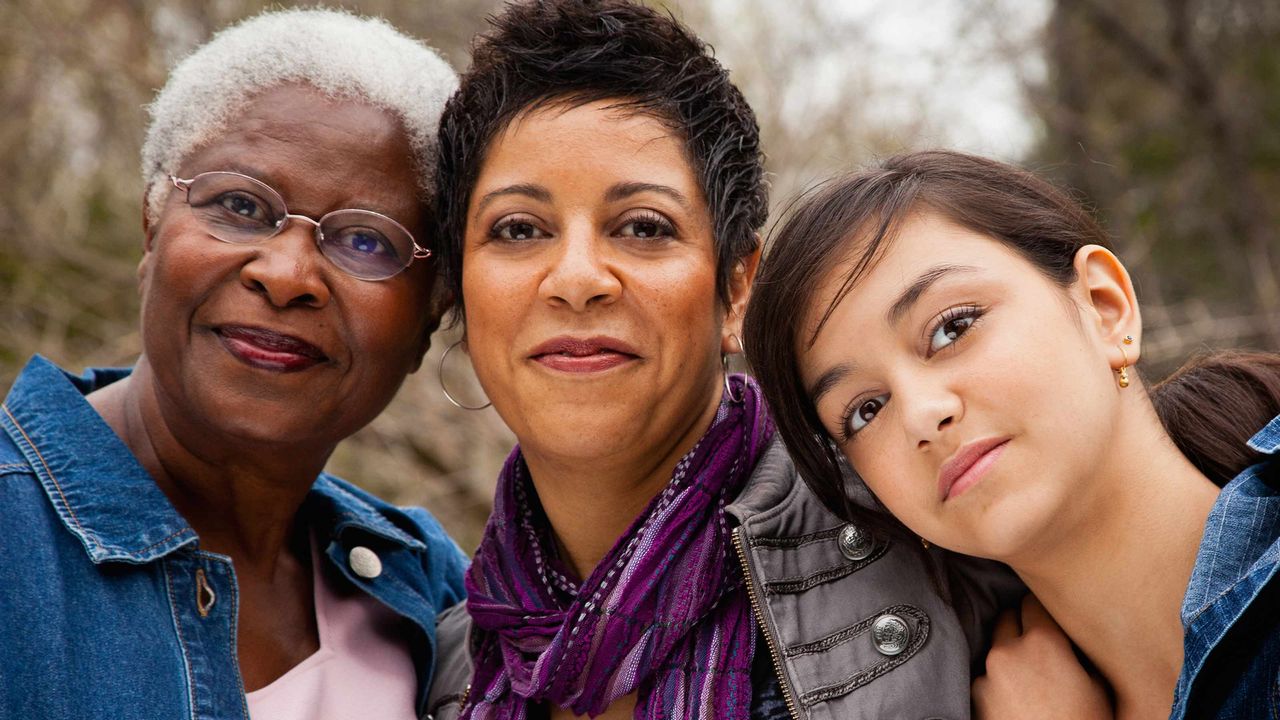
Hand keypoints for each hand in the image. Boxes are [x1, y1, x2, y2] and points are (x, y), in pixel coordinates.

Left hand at [972, 594, 1112, 719]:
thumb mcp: (1099, 687)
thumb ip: (1080, 653)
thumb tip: (1073, 637)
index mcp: (1043, 642)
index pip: (1033, 602)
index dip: (1044, 612)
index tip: (1052, 622)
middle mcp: (1008, 651)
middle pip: (1008, 618)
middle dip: (1023, 629)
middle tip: (1042, 651)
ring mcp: (986, 674)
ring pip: (995, 649)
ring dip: (1009, 657)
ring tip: (1031, 682)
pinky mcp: (974, 697)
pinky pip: (985, 678)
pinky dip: (997, 683)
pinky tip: (1016, 700)